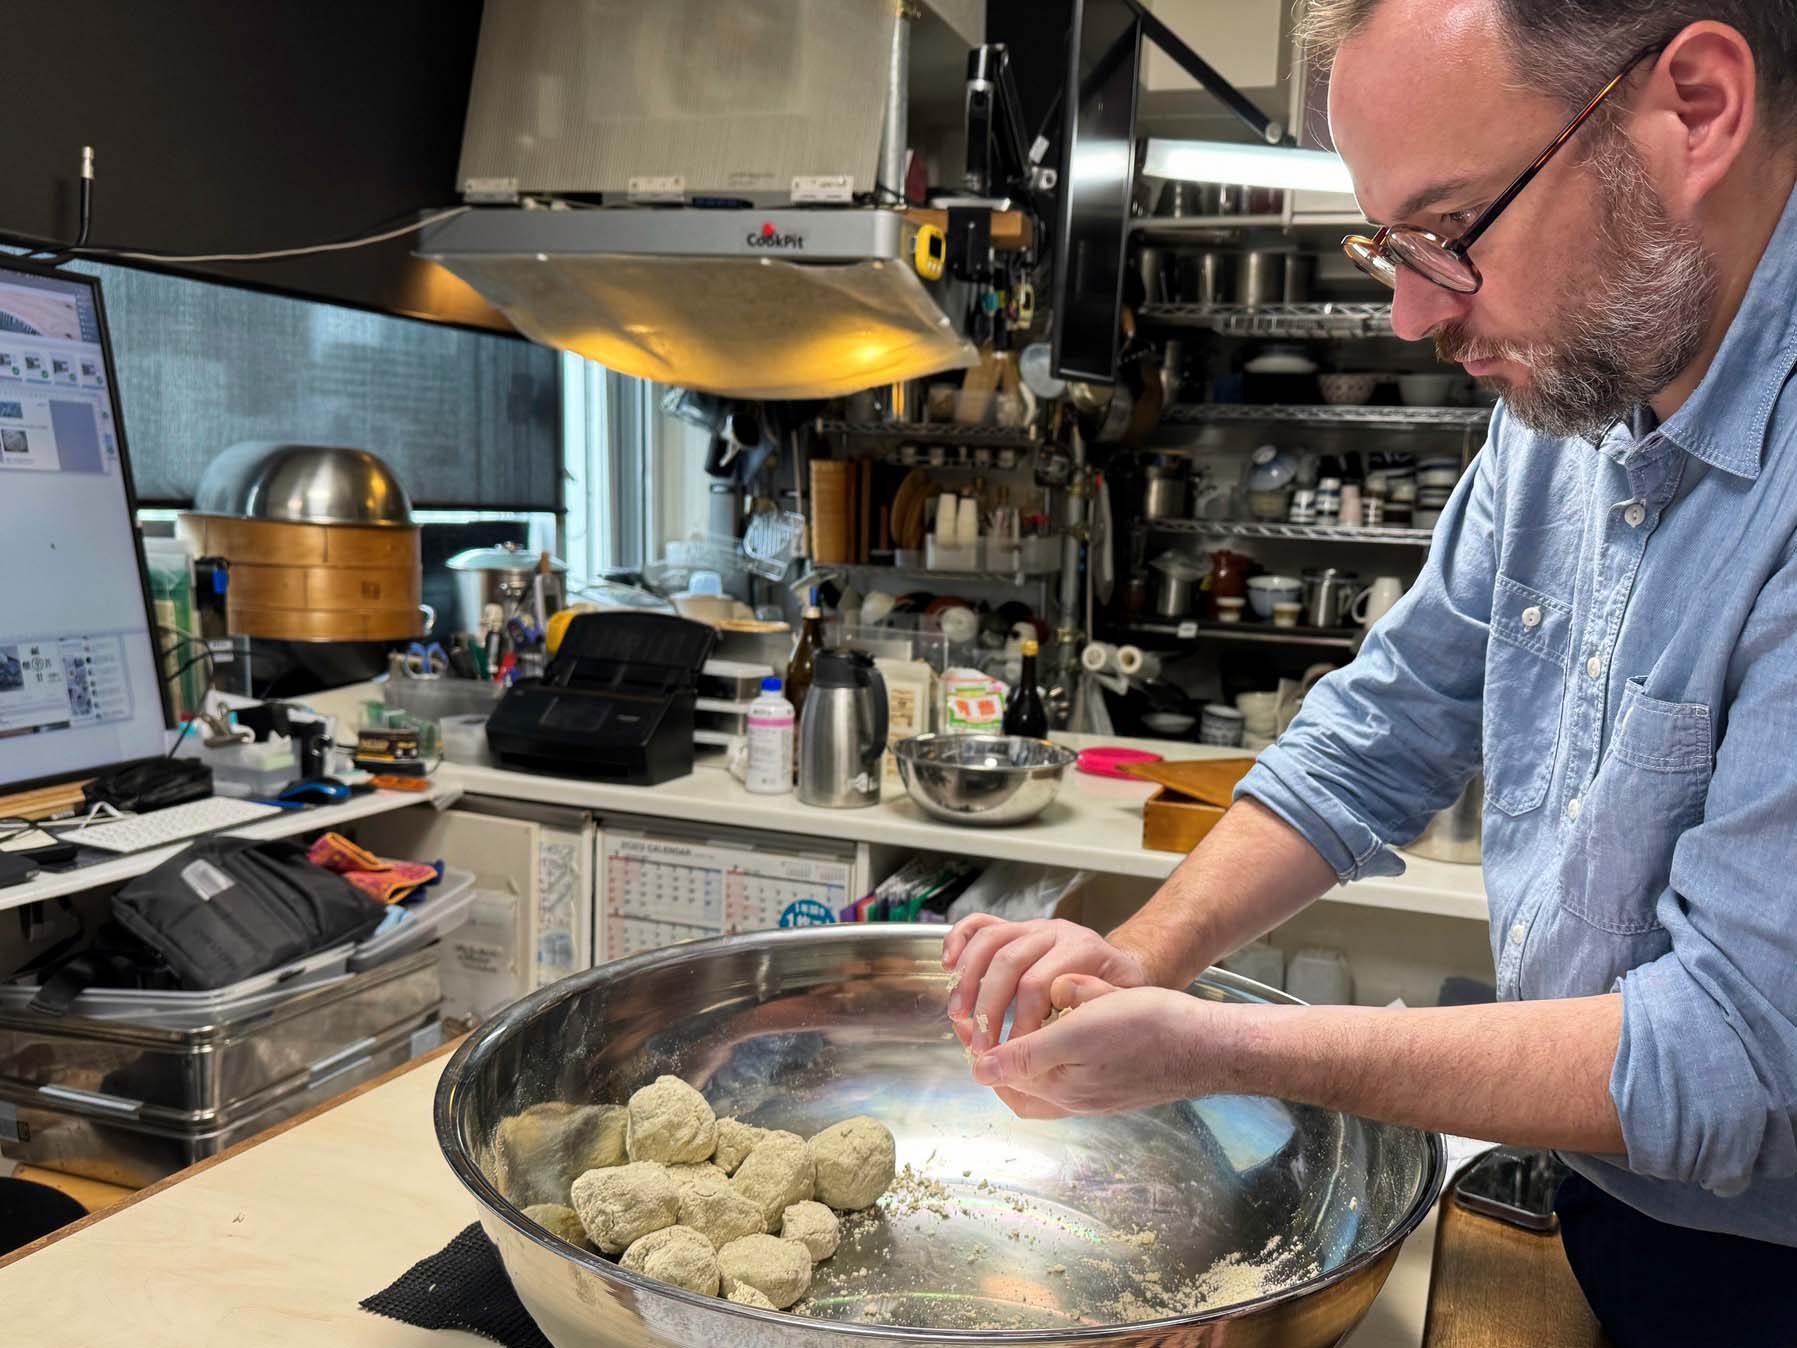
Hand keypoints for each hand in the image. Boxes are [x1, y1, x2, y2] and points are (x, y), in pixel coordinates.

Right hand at [942, 915, 1152, 1052]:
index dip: (1020, 1023)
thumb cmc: (1119, 993)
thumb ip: (1098, 1011)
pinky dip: (959, 940)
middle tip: (980, 1045)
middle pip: (1008, 964)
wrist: (1119, 967)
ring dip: (967, 980)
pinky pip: (980, 925)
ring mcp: (1031, 927)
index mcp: (1082, 950)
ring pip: (989, 942)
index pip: (1038, 984)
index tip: (1014, 1055)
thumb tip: (1061, 1025)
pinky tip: (948, 966)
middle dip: (988, 1008)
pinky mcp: (1014, 928)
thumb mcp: (1124, 1005)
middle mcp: (1054, 932)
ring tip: (958, 1016)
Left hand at [971, 975, 1219, 1119]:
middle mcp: (1073, 1097)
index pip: (999, 1077)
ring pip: (1047, 1065)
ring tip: (1040, 1010)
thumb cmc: (1148, 1032)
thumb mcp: (1078, 1034)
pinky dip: (1067, 1033)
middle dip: (1006, 1043)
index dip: (982, 1046)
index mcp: (1059, 1090)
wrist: (1206, 1043)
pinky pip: (1076, 1058)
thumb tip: (979, 1070)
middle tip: (1000, 1010)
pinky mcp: (1114, 1077)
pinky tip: (1076, 1006)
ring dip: (1037, 1036)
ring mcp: (1095, 1090)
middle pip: (1019, 1076)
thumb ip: (1026, 1055)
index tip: (975, 1014)